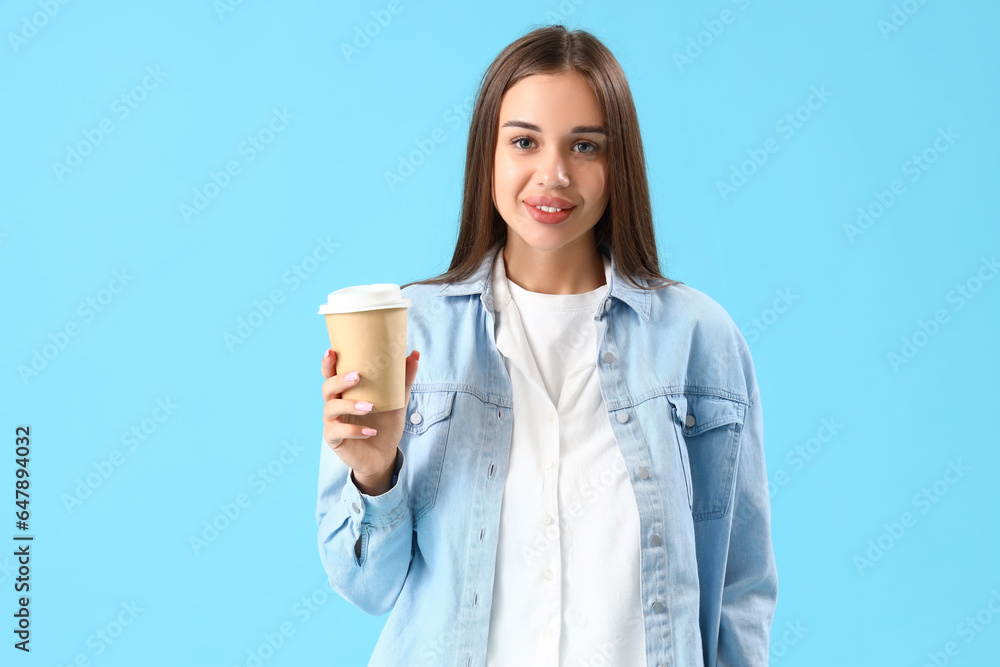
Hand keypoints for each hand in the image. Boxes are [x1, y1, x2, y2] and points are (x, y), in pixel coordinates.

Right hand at [321, 348, 418, 492]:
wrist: (383, 454)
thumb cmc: (385, 424)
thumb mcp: (397, 401)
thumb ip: (403, 380)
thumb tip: (414, 354)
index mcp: (345, 392)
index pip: (331, 374)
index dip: (328, 363)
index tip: (332, 351)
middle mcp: (334, 404)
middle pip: (327, 388)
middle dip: (340, 380)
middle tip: (357, 376)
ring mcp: (332, 422)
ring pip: (331, 408)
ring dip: (350, 405)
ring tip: (369, 407)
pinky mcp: (334, 439)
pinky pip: (338, 432)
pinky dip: (354, 430)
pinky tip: (370, 431)